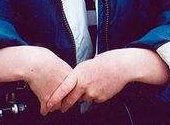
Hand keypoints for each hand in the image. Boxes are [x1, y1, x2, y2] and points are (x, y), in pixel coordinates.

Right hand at [0, 46, 71, 115]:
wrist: (33, 62)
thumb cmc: (44, 59)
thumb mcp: (60, 62)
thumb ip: (65, 71)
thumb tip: (65, 74)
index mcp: (70, 76)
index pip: (75, 88)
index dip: (70, 92)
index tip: (67, 94)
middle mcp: (65, 85)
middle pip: (68, 98)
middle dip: (63, 101)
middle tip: (60, 101)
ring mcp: (56, 92)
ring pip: (58, 105)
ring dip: (54, 106)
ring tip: (51, 105)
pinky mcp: (46, 97)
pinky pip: (46, 109)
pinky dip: (44, 110)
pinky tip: (43, 109)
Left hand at [47, 48, 169, 112]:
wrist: (122, 66)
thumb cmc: (105, 62)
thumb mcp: (86, 65)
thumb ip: (77, 75)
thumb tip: (70, 84)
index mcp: (79, 74)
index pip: (63, 89)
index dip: (54, 98)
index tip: (48, 104)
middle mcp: (84, 84)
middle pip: (71, 99)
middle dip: (65, 105)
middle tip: (61, 108)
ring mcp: (93, 92)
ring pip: (83, 99)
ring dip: (84, 96)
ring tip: (93, 84)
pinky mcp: (100, 98)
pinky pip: (93, 100)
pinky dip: (95, 95)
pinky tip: (101, 86)